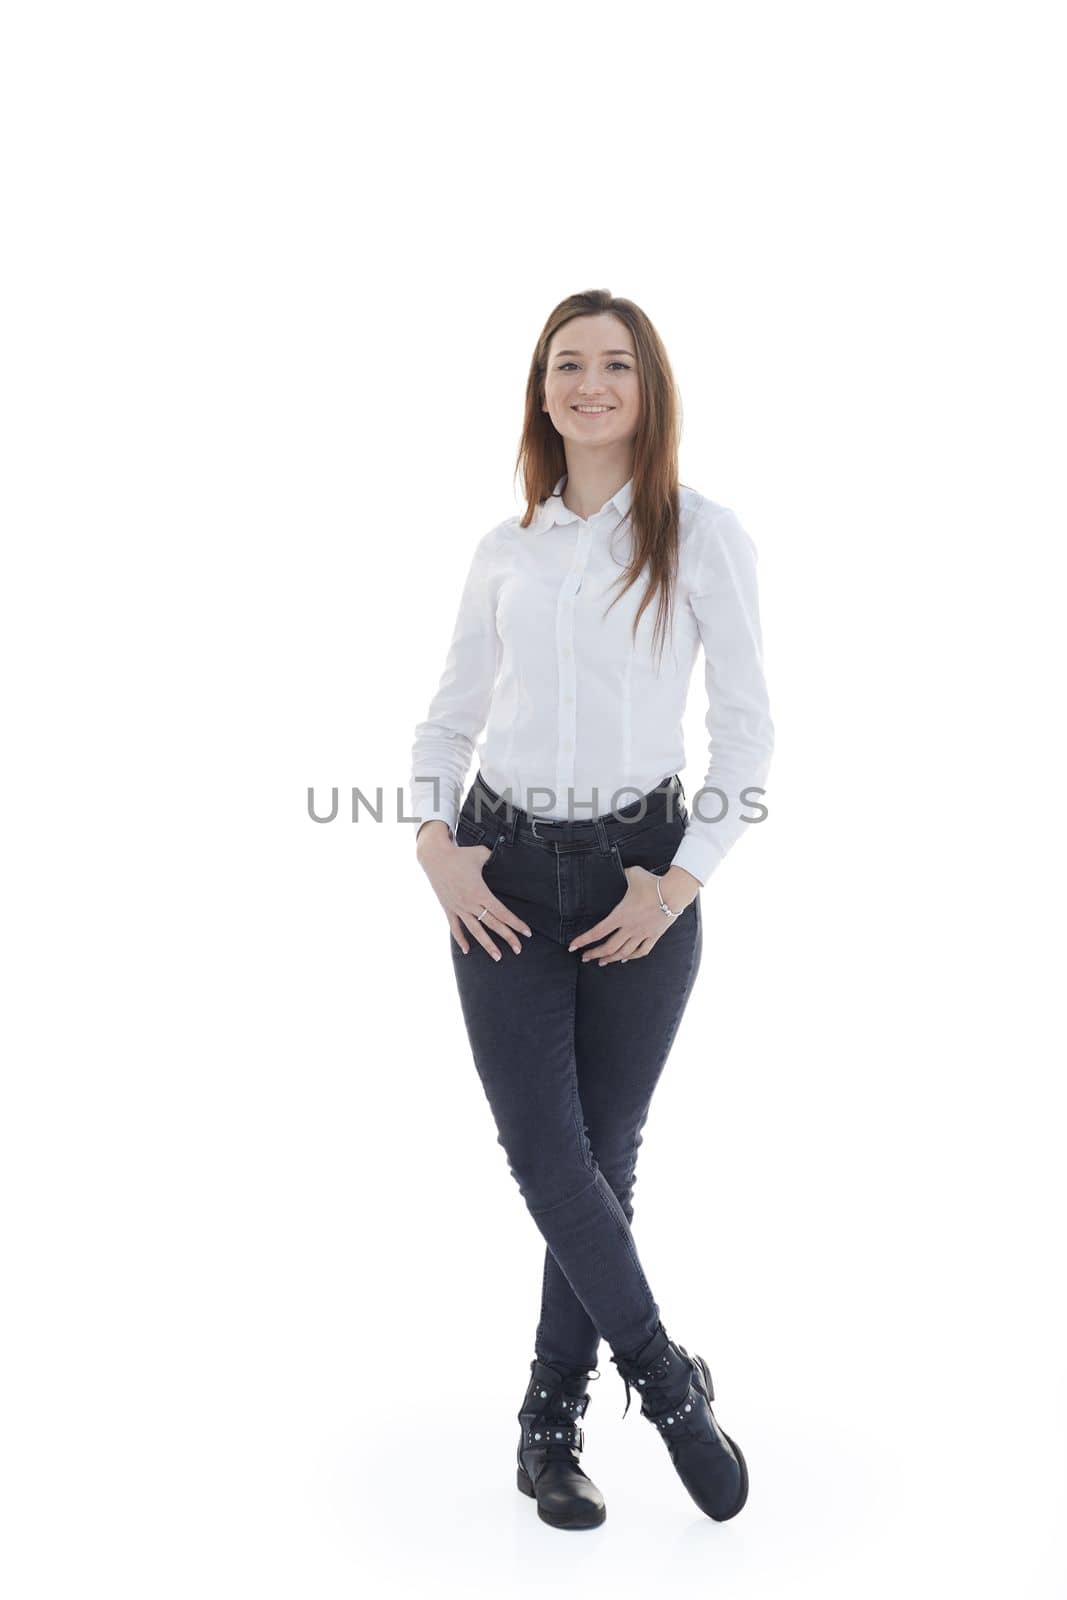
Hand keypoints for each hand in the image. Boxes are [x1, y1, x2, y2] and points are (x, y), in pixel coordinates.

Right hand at [417, 823, 531, 960]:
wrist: (434, 857)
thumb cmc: (459, 854)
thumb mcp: (481, 854)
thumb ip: (495, 858)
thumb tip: (506, 855)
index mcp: (480, 892)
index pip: (502, 912)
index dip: (515, 923)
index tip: (526, 933)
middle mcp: (470, 903)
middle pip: (492, 924)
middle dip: (507, 937)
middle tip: (519, 950)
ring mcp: (458, 908)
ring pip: (475, 930)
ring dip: (487, 945)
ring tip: (498, 957)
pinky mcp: (448, 908)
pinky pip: (455, 927)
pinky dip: (461, 939)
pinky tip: (467, 951)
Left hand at [568, 865, 699, 964]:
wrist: (674, 892)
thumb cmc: (652, 882)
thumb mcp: (632, 873)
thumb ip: (622, 874)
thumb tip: (618, 869)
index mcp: (620, 915)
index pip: (597, 932)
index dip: (583, 941)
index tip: (572, 946)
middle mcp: (629, 928)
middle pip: (608, 947)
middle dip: (594, 953)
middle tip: (584, 958)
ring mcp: (642, 934)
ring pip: (623, 953)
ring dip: (611, 958)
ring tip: (601, 962)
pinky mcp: (654, 936)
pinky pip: (642, 951)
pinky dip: (632, 957)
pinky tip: (625, 959)